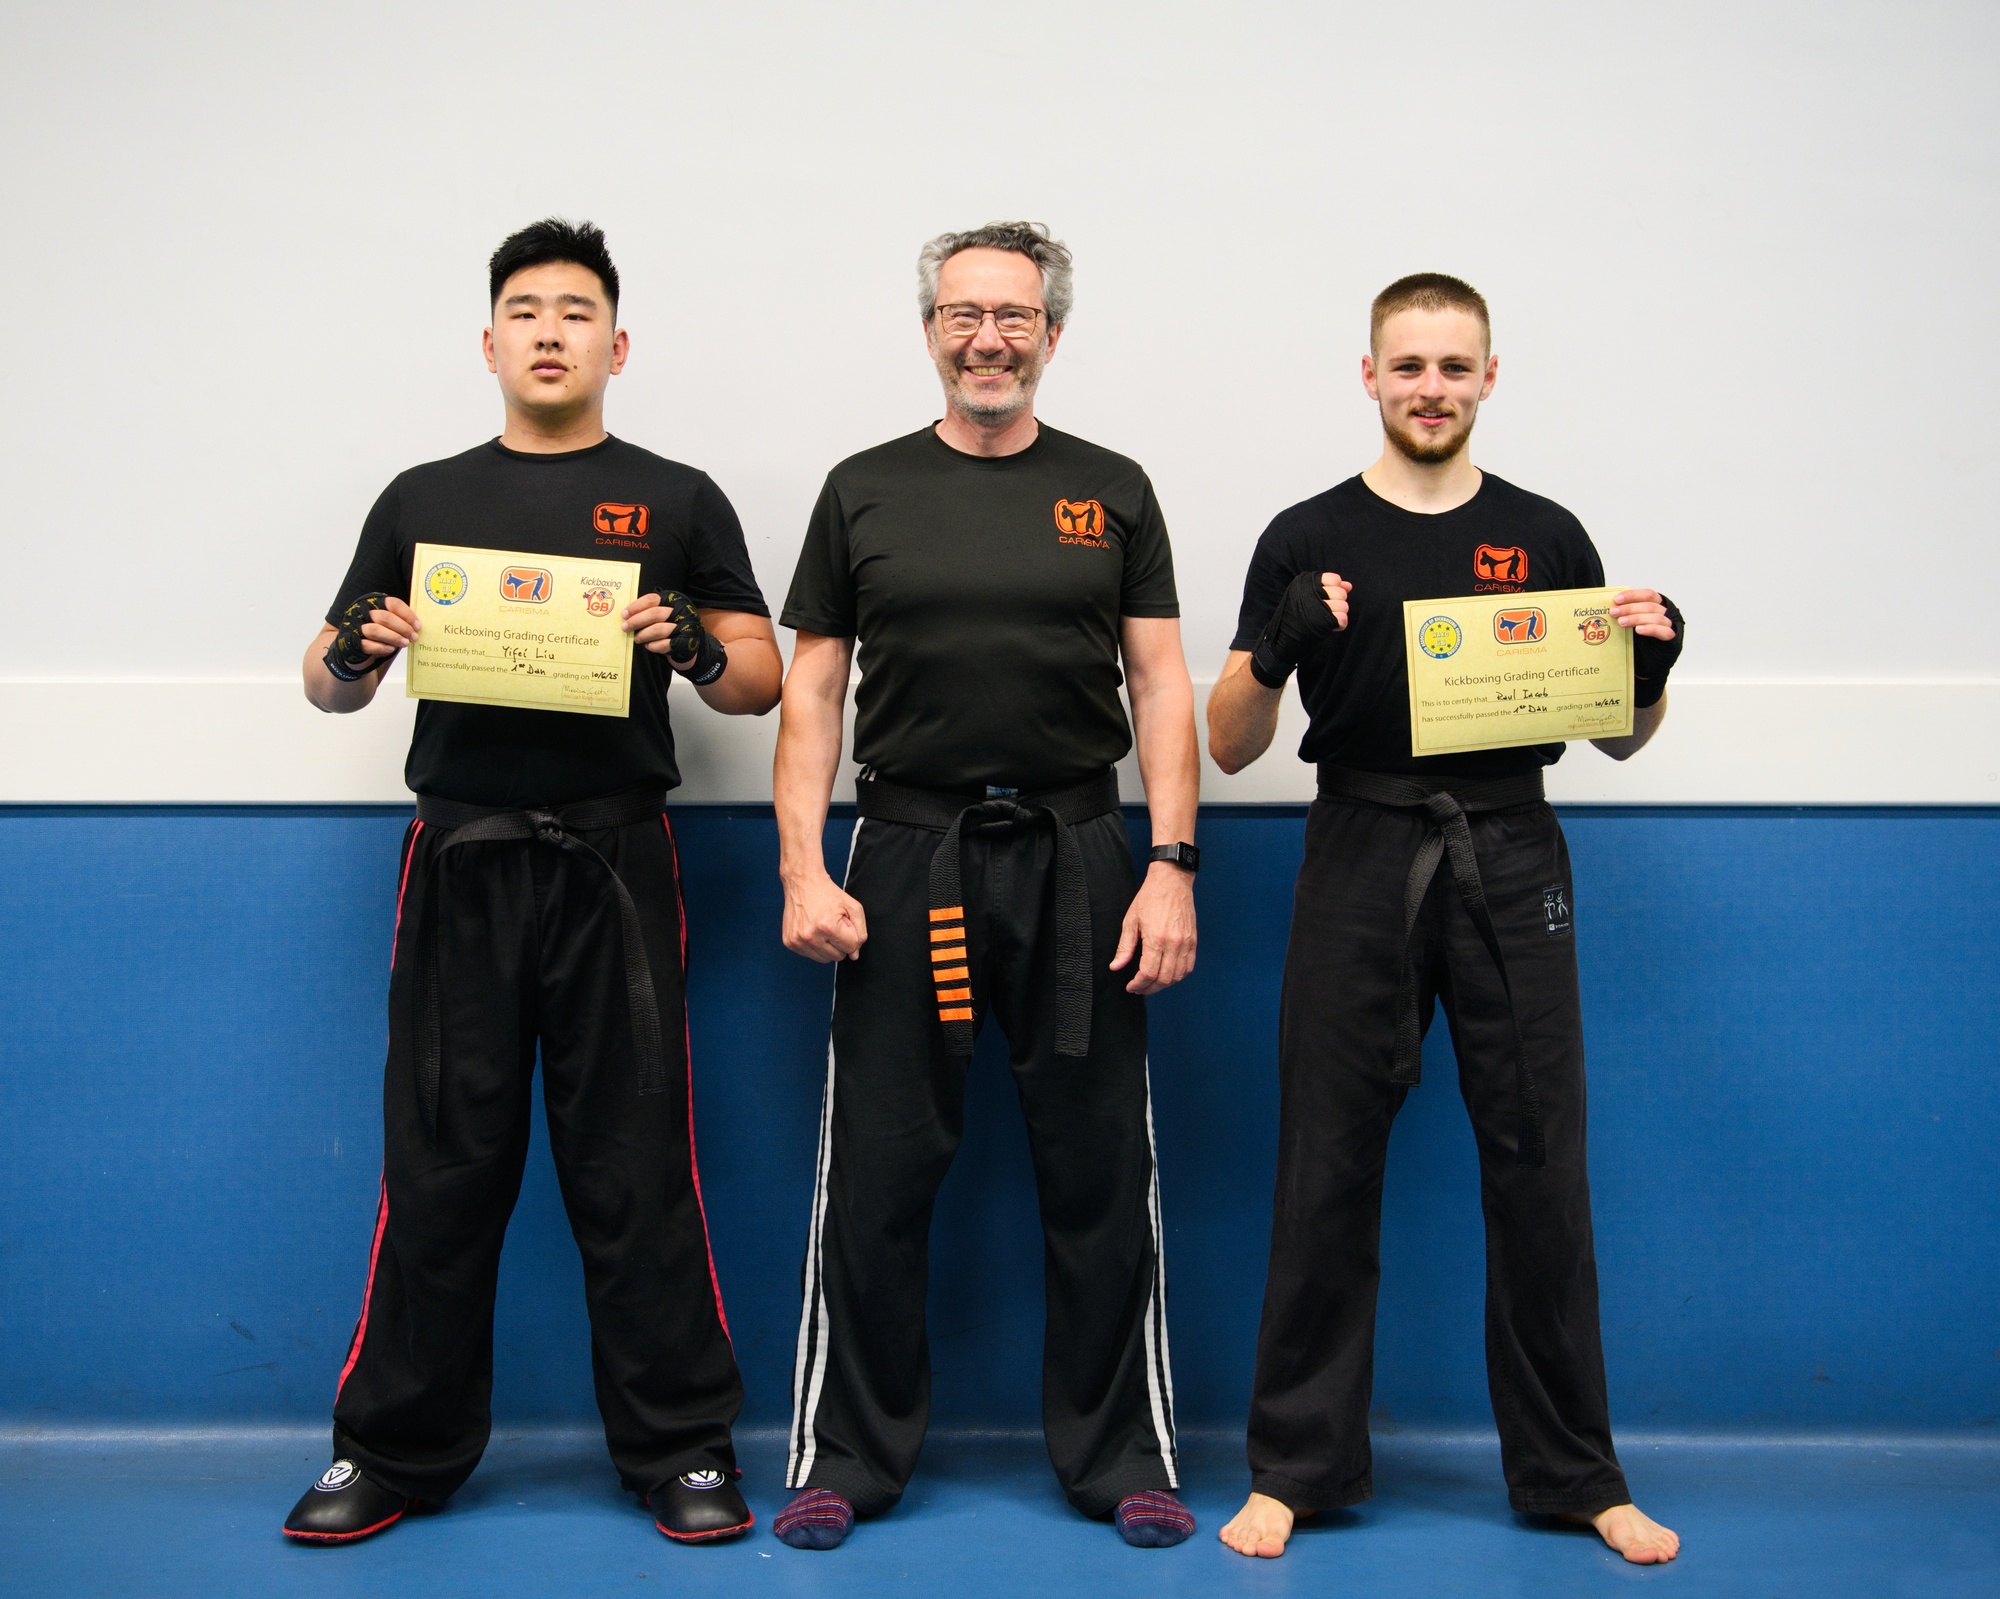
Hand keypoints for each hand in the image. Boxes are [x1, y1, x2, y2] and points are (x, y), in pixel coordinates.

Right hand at [329, 592, 419, 672]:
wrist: (355, 643)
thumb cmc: (379, 630)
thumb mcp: (389, 621)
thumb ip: (400, 620)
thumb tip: (418, 626)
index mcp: (375, 603)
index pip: (393, 603)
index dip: (407, 614)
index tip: (418, 626)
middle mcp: (364, 612)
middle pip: (385, 617)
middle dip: (402, 628)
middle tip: (414, 637)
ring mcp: (357, 627)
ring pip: (375, 630)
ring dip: (393, 637)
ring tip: (405, 643)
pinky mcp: (353, 642)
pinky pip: (367, 644)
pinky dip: (381, 647)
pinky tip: (391, 649)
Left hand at [624, 591, 726, 681]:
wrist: (690, 645)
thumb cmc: (671, 627)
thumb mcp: (663, 614)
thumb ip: (649, 611)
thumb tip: (625, 615)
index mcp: (674, 600)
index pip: (652, 599)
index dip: (636, 606)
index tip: (624, 614)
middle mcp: (682, 611)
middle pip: (654, 614)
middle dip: (636, 621)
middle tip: (624, 628)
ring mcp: (685, 627)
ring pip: (658, 630)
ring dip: (643, 635)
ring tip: (637, 639)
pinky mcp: (686, 643)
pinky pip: (664, 644)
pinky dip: (653, 646)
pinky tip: (649, 646)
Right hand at [782, 869, 868, 962]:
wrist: (802, 882)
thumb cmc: (829, 894)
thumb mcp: (853, 907)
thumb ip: (860, 932)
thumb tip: (854, 955)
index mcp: (828, 927)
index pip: (851, 947)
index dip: (851, 935)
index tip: (844, 923)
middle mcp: (810, 936)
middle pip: (838, 956)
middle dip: (840, 942)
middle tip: (833, 924)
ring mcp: (797, 941)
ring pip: (824, 959)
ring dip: (828, 946)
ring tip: (823, 928)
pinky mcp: (789, 942)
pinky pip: (810, 955)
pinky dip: (815, 946)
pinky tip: (812, 930)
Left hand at [1109, 861, 1196, 994]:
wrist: (1172, 881)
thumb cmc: (1150, 898)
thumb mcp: (1131, 921)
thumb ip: (1124, 947)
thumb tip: (1116, 966)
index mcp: (1156, 939)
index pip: (1148, 973)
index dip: (1139, 984)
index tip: (1131, 986)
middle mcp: (1174, 944)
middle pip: (1164, 978)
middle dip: (1150, 988)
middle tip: (1140, 988)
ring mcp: (1186, 943)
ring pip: (1178, 976)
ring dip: (1165, 984)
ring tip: (1152, 984)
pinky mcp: (1193, 940)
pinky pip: (1189, 966)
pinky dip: (1179, 975)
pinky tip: (1168, 974)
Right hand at [1250, 570, 1351, 687]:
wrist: (1281, 639)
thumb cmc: (1295, 617)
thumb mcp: (1307, 598)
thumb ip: (1329, 589)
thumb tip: (1348, 585)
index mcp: (1304, 583)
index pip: (1334, 579)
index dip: (1335, 589)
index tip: (1327, 599)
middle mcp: (1309, 593)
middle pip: (1341, 593)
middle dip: (1339, 603)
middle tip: (1328, 611)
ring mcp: (1315, 608)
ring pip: (1344, 606)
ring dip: (1339, 615)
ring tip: (1327, 619)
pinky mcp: (1320, 622)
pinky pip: (1343, 619)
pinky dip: (1340, 624)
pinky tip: (1331, 627)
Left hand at [1612, 588, 1683, 707]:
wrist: (1648, 665)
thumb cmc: (1639, 642)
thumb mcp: (1630, 626)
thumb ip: (1625, 615)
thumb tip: (1607, 607)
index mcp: (1656, 606)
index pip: (1648, 595)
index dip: (1632, 595)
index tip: (1616, 599)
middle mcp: (1665, 613)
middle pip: (1650, 605)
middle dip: (1630, 608)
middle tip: (1613, 612)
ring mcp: (1670, 626)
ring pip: (1656, 617)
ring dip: (1636, 618)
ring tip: (1621, 622)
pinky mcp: (1672, 639)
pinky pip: (1664, 631)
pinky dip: (1651, 629)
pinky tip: (1639, 630)